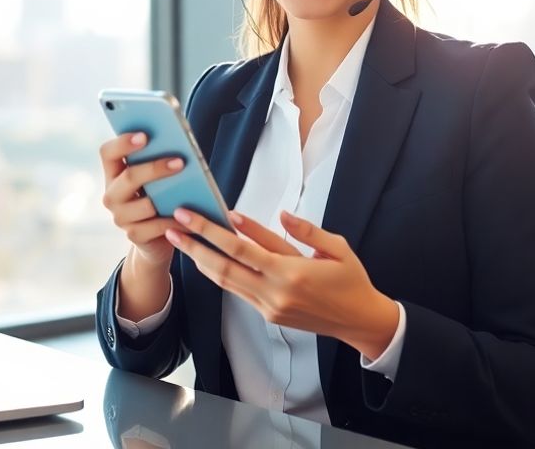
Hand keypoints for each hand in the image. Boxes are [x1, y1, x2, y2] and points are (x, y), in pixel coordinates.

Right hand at [99, 131, 183, 269]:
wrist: (157, 237)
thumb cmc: (159, 197)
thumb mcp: (155, 178)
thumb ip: (157, 160)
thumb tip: (180, 144)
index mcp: (114, 174)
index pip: (108, 153)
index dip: (123, 142)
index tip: (145, 136)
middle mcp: (112, 195)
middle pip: (129, 177)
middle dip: (155, 168)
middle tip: (180, 162)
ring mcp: (121, 217)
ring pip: (145, 204)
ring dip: (169, 197)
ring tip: (191, 189)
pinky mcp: (134, 235)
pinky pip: (157, 226)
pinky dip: (175, 221)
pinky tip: (190, 215)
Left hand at [166, 208, 398, 360]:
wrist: (359, 321)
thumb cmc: (351, 281)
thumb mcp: (337, 249)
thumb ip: (307, 231)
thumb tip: (281, 214)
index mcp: (292, 273)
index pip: (247, 248)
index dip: (223, 230)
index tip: (206, 212)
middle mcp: (275, 292)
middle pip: (225, 266)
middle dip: (197, 244)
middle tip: (175, 226)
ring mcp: (269, 306)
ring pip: (225, 282)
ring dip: (201, 260)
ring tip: (181, 241)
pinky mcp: (268, 314)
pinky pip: (237, 291)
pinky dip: (219, 274)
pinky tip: (206, 260)